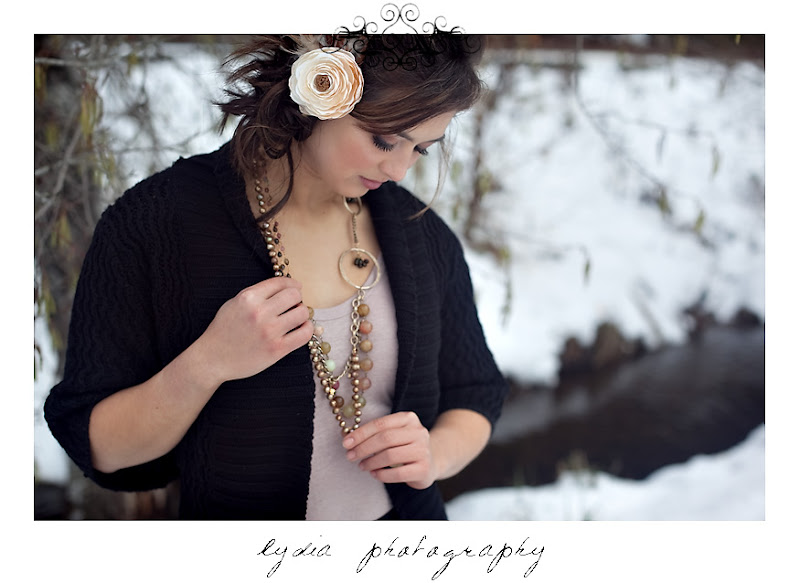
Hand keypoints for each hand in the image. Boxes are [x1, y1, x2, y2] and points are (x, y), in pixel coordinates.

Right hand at [196, 277, 312, 384]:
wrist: (213, 358)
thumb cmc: (224, 330)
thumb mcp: (235, 303)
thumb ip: (258, 294)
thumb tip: (286, 288)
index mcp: (249, 298)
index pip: (281, 283)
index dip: (292, 284)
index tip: (296, 288)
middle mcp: (260, 312)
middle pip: (294, 296)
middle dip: (297, 298)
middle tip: (294, 305)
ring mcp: (269, 332)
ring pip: (302, 313)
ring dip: (302, 314)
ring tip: (296, 318)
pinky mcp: (277, 350)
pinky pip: (304, 334)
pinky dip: (307, 329)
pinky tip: (301, 329)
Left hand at [342, 411, 437, 489]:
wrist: (430, 463)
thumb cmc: (404, 447)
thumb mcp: (394, 434)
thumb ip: (375, 434)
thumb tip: (347, 438)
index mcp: (409, 418)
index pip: (381, 423)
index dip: (361, 433)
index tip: (346, 443)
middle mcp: (419, 432)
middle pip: (385, 438)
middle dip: (364, 448)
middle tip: (350, 456)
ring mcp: (423, 450)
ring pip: (390, 456)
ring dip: (371, 462)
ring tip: (362, 466)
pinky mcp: (424, 468)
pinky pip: (398, 473)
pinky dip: (382, 474)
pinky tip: (374, 474)